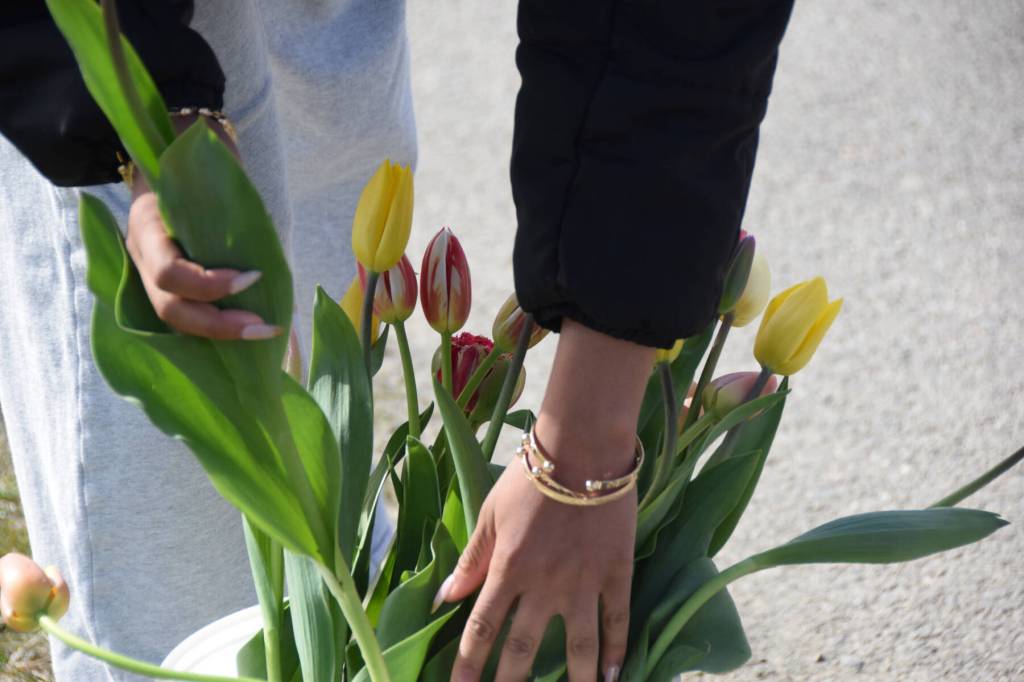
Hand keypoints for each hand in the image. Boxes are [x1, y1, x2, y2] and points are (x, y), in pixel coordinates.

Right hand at [124, 116, 279, 340]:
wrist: (171, 144)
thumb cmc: (199, 159)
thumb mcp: (212, 176)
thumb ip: (230, 209)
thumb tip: (269, 246)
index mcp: (147, 224)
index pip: (169, 272)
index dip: (210, 285)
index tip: (254, 276)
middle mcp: (141, 254)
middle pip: (169, 307)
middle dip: (218, 324)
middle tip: (263, 325)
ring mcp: (147, 271)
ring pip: (174, 318)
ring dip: (219, 332)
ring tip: (261, 331)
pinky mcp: (164, 282)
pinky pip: (185, 314)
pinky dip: (215, 327)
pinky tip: (247, 329)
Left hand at [437, 319, 653, 680]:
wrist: (584, 448)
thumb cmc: (531, 477)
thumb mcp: (491, 514)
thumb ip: (471, 560)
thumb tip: (445, 597)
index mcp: (507, 568)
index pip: (481, 630)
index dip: (468, 667)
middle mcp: (543, 585)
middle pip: (523, 649)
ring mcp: (583, 582)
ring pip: (576, 647)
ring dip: (573, 679)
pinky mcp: (615, 572)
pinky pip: (616, 620)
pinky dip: (616, 651)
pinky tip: (613, 674)